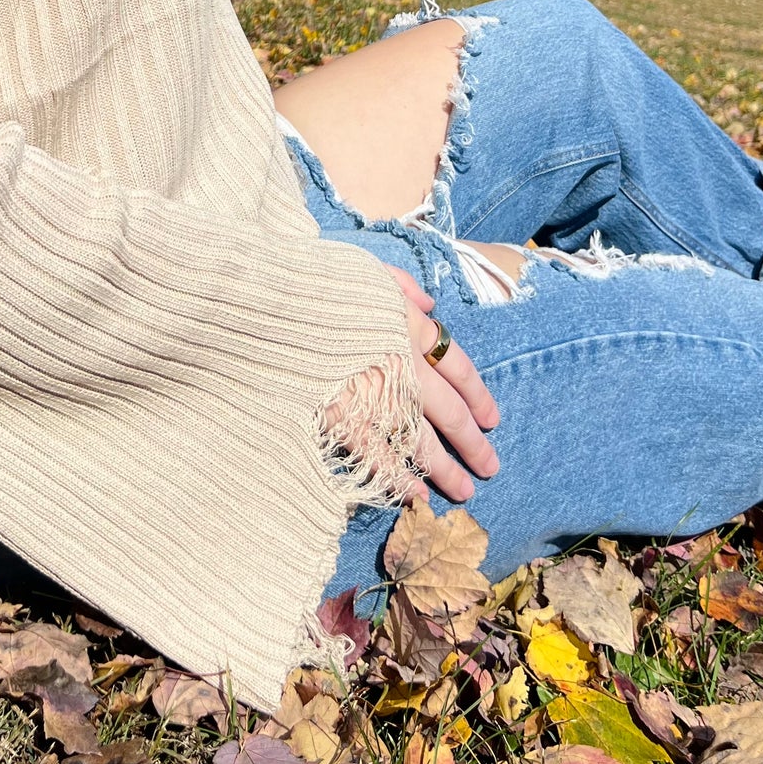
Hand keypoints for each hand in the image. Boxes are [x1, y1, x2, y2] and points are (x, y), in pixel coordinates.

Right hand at [322, 267, 500, 506]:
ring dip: (446, 468)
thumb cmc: (316, 280)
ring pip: (421, 440)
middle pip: (449, 411)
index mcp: (409, 326)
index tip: (491, 420)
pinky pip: (380, 455)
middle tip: (490, 467)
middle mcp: (402, 364)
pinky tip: (418, 494)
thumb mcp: (367, 269)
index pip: (457, 367)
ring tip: (464, 490)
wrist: (270, 301)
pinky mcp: (344, 418)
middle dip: (472, 442)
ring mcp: (375, 396)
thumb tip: (429, 303)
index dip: (478, 396)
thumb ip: (402, 287)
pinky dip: (400, 477)